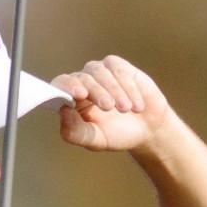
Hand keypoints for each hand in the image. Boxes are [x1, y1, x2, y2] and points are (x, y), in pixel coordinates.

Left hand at [51, 56, 170, 152]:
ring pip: (101, 72)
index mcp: (70, 100)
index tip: (80, 95)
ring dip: (115, 90)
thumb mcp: (95, 140)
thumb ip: (75, 132)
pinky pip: (119, 70)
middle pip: (82, 78)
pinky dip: (129, 88)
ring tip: (126, 109)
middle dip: (97, 92)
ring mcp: (99, 72)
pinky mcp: (117, 66)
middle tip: (109, 107)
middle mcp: (82, 82)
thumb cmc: (116, 135)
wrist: (147, 129)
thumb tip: (62, 113)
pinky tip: (136, 105)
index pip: (60, 85)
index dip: (67, 86)